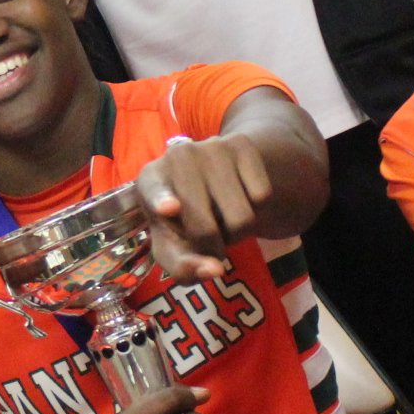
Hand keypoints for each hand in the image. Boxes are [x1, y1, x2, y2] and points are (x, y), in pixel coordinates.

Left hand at [136, 135, 271, 282]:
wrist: (215, 179)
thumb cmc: (184, 221)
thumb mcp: (174, 247)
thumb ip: (184, 268)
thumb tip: (214, 270)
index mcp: (150, 180)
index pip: (154, 191)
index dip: (161, 200)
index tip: (169, 209)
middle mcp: (177, 157)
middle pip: (205, 226)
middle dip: (213, 247)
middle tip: (210, 241)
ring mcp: (211, 146)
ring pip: (242, 217)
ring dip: (237, 232)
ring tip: (222, 217)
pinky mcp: (241, 143)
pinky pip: (262, 196)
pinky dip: (257, 209)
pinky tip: (239, 198)